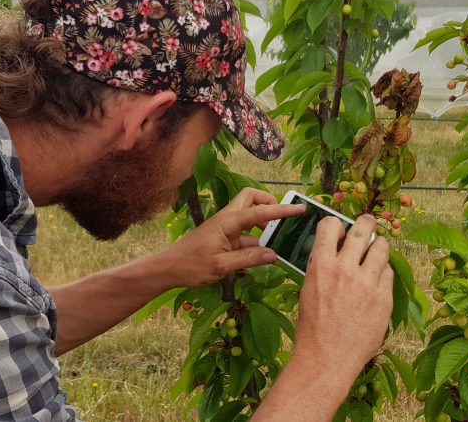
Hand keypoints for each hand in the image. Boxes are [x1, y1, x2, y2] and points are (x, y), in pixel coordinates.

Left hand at [156, 188, 305, 287]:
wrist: (168, 269)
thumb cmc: (190, 266)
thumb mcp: (221, 267)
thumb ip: (248, 259)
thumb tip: (273, 254)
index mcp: (227, 222)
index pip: (259, 211)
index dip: (281, 211)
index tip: (299, 209)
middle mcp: (227, 219)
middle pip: (251, 198)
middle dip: (269, 203)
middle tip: (281, 220)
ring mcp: (225, 228)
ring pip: (249, 216)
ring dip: (264, 224)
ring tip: (279, 240)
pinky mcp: (224, 238)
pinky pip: (245, 233)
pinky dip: (256, 240)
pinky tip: (263, 254)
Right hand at [291, 215, 393, 376]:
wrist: (327, 358)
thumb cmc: (313, 328)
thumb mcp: (308, 290)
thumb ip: (322, 267)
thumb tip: (334, 250)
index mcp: (321, 265)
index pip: (331, 226)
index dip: (336, 224)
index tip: (339, 229)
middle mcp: (345, 269)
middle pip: (362, 230)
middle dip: (366, 223)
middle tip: (368, 223)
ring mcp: (367, 283)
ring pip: (382, 247)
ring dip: (378, 246)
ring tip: (376, 251)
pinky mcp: (384, 298)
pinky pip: (389, 272)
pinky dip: (383, 272)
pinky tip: (377, 279)